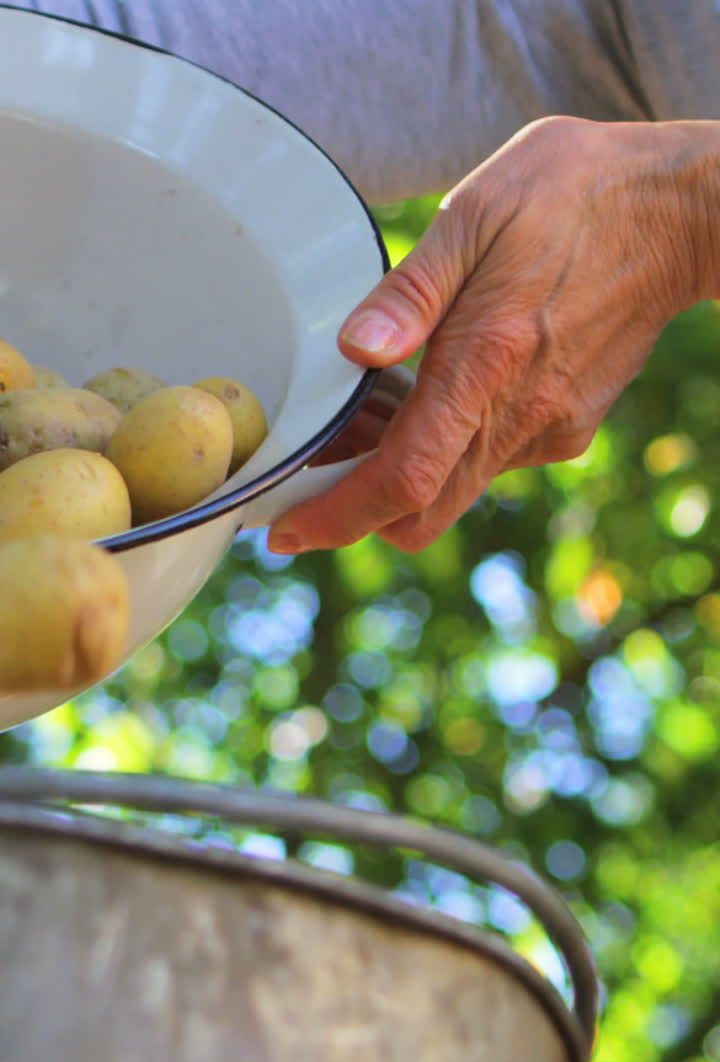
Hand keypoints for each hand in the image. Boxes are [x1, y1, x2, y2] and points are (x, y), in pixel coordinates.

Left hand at [268, 115, 716, 554]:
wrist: (679, 214)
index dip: (337, 516)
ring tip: (364, 411)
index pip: (402, 480)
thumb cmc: (576, 194)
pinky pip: (488, 461)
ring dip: (399, 472)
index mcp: (488, 362)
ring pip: (452, 488)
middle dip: (355, 509)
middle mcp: (521, 416)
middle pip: (422, 511)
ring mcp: (549, 429)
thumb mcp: (479, 212)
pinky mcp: (567, 428)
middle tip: (310, 473)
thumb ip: (412, 290)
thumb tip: (353, 349)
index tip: (286, 530)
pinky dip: (445, 448)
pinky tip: (430, 392)